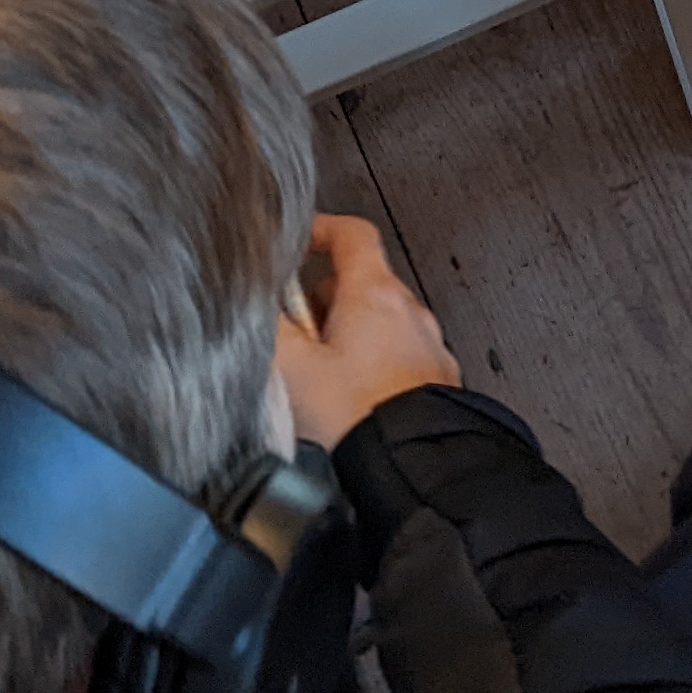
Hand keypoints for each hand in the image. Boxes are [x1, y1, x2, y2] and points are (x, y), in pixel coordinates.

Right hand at [274, 214, 459, 446]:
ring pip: (382, 321)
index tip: (301, 242)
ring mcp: (428, 343)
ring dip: (351, 332)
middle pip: (363, 281)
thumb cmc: (359, 414)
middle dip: (325, 297)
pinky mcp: (437, 377)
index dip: (322, 230)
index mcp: (374, 294)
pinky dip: (376, 360)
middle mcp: (408, 311)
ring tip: (321, 370)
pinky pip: (401, 353)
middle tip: (297, 326)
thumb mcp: (294, 368)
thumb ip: (271, 328)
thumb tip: (254, 305)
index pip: (352, 234)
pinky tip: (354, 393)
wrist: (415, 462)